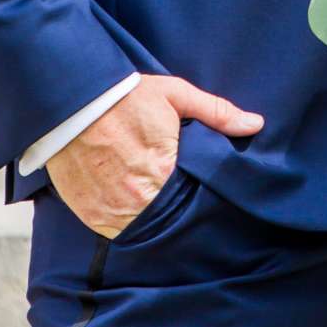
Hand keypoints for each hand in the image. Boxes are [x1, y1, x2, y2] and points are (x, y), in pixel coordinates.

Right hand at [46, 74, 262, 237]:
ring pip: (141, 229)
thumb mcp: (175, 95)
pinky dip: (121, 220)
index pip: (194, 200)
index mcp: (165, 171)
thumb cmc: (126, 96)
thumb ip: (216, 112)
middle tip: (172, 196)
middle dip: (173, 210)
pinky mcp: (89, 214)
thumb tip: (256, 124)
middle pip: (168, 218)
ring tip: (149, 201)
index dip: (197, 197)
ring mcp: (111, 210)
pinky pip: (112, 230)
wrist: (70, 101)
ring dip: (147, 219)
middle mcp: (139, 198)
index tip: (196, 191)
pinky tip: (126, 203)